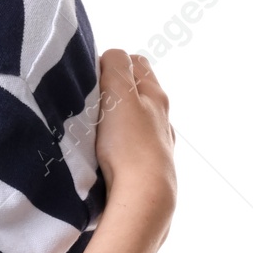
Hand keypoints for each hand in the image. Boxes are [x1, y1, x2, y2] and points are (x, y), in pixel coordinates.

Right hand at [93, 49, 175, 240]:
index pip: (135, 63)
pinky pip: (131, 147)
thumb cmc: (129, 144)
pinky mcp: (147, 168)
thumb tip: (113, 56)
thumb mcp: (120, 94)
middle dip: (114, 90)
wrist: (143, 196)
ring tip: (94, 128)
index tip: (91, 79)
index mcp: (155, 95)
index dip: (111, 64)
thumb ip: (116, 67)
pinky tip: (107, 153)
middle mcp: (161, 118)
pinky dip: (119, 143)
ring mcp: (156, 144)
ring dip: (116, 120)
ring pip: (134, 121)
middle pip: (136, 92)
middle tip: (90, 101)